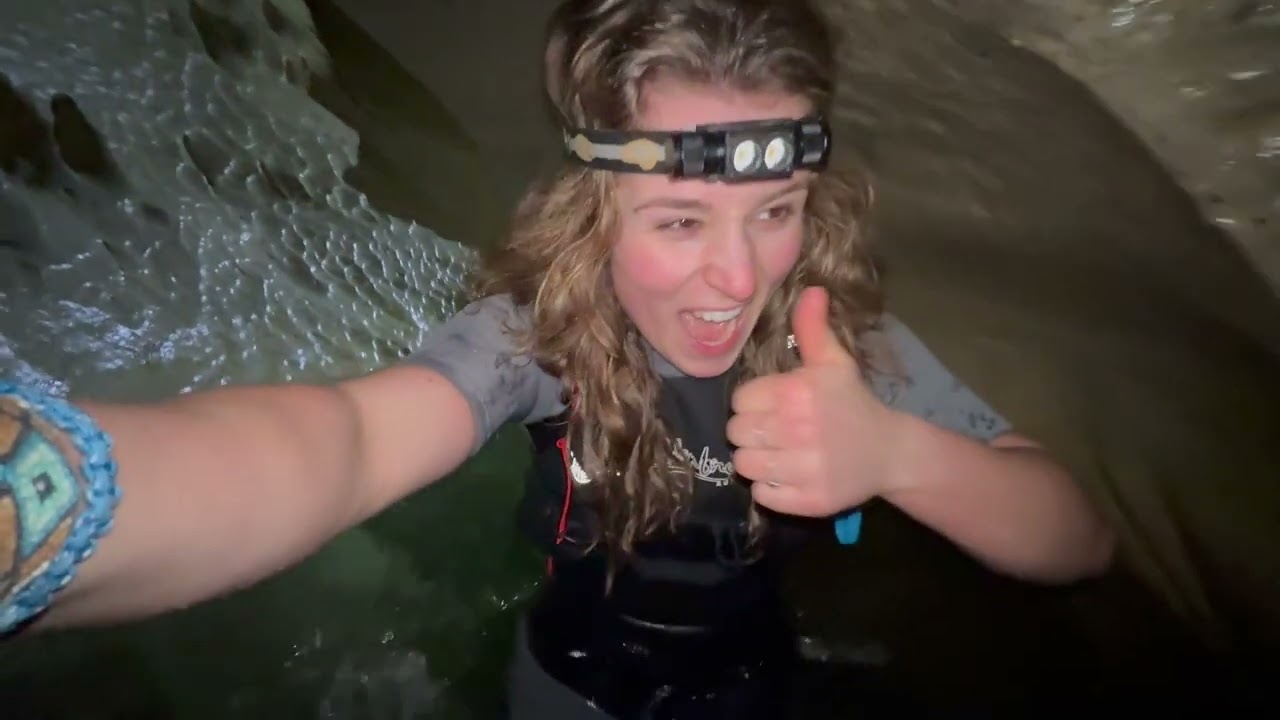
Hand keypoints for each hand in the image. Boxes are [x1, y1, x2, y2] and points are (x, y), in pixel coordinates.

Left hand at [727, 287, 901, 516]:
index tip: (772, 406)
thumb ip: (813, 327)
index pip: (740, 400)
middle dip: (750, 431)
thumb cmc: (853, 403)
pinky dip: (769, 487)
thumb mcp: (835, 362)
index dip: (753, 403)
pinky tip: (788, 474)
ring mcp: (803, 468)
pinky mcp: (807, 500)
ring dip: (756, 459)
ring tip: (777, 452)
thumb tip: (810, 289)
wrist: (890, 451)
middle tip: (773, 430)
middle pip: (737, 433)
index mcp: (797, 393)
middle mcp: (797, 430)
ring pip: (744, 464)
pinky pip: (762, 494)